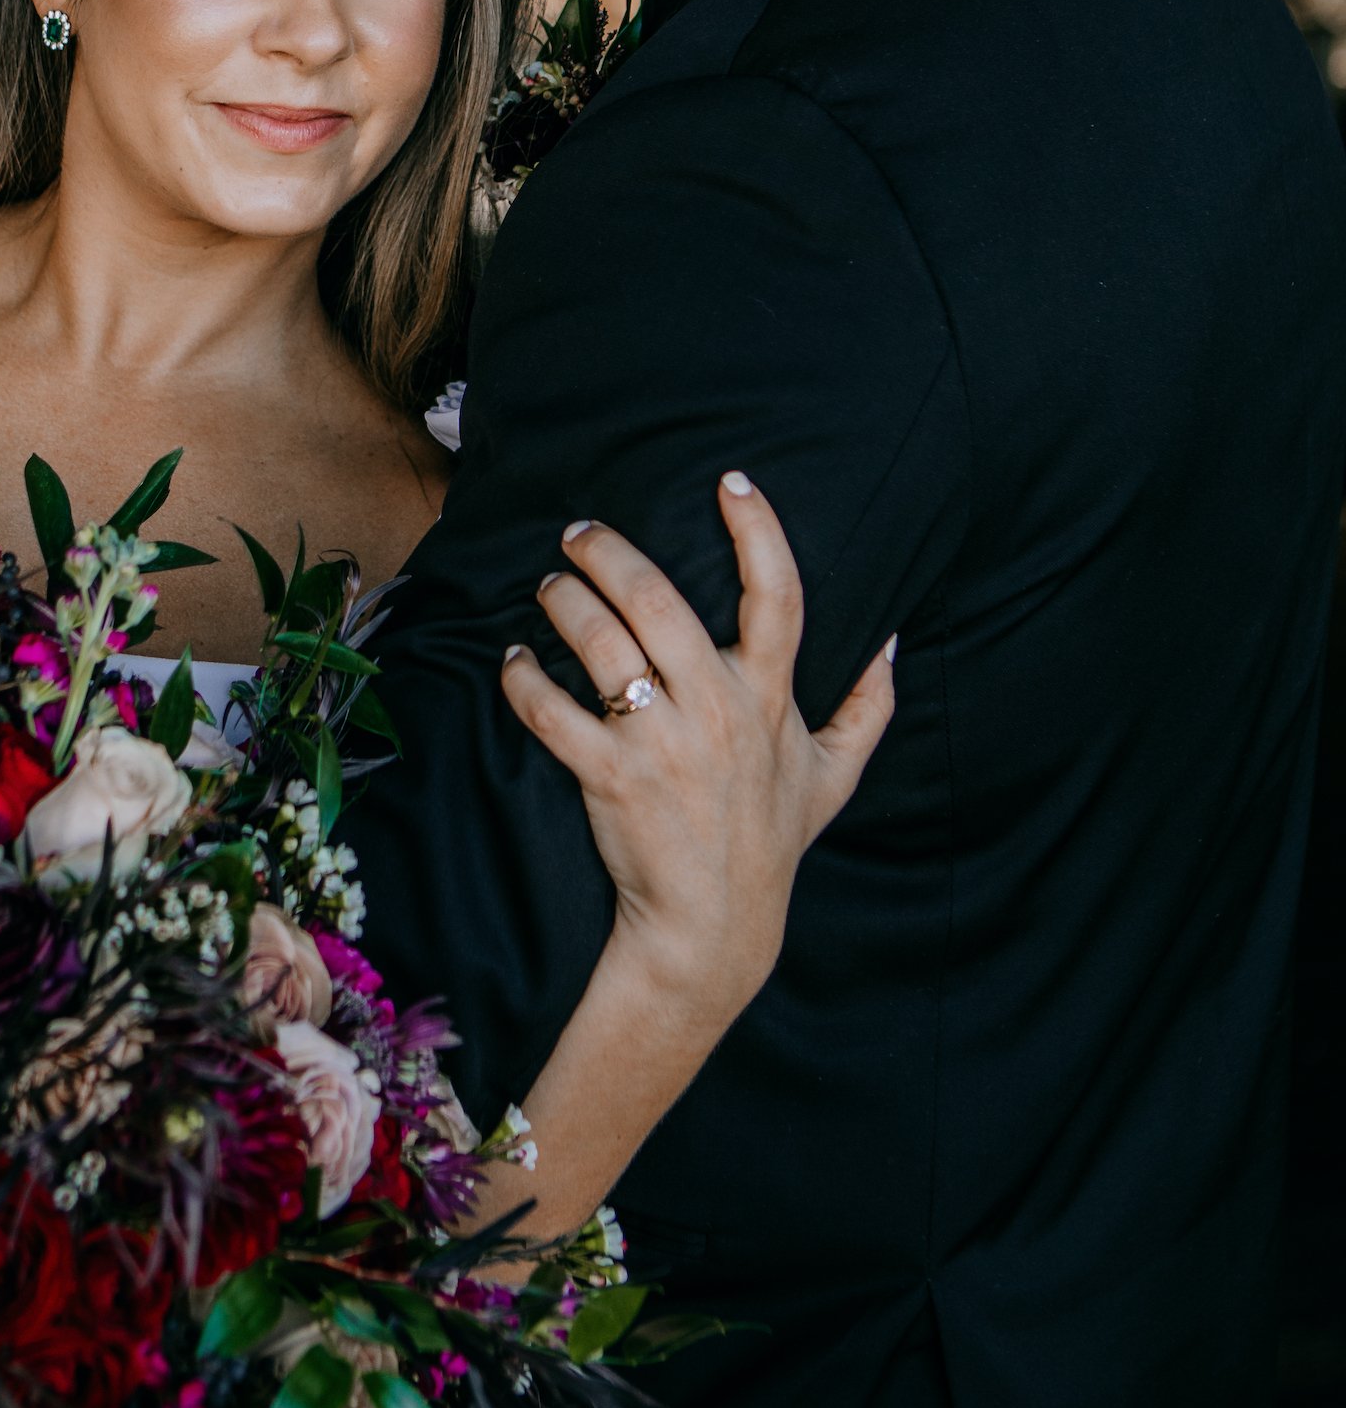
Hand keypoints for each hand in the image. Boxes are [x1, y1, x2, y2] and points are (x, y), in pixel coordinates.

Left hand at [501, 473, 894, 1041]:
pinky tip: (514, 662)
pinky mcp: (611, 778)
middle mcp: (719, 709)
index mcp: (771, 697)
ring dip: (563, 602)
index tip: (731, 480)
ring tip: (548, 588)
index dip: (758, 530)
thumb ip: (869, 706)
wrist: (713, 927)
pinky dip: (524, 680)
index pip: (778, 595)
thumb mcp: (835, 777)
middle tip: (579, 533)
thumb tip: (892, 642)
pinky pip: (553, 711)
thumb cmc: (770, 843)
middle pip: (657, 599)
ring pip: (601, 643)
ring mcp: (663, 743)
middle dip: (608, 552)